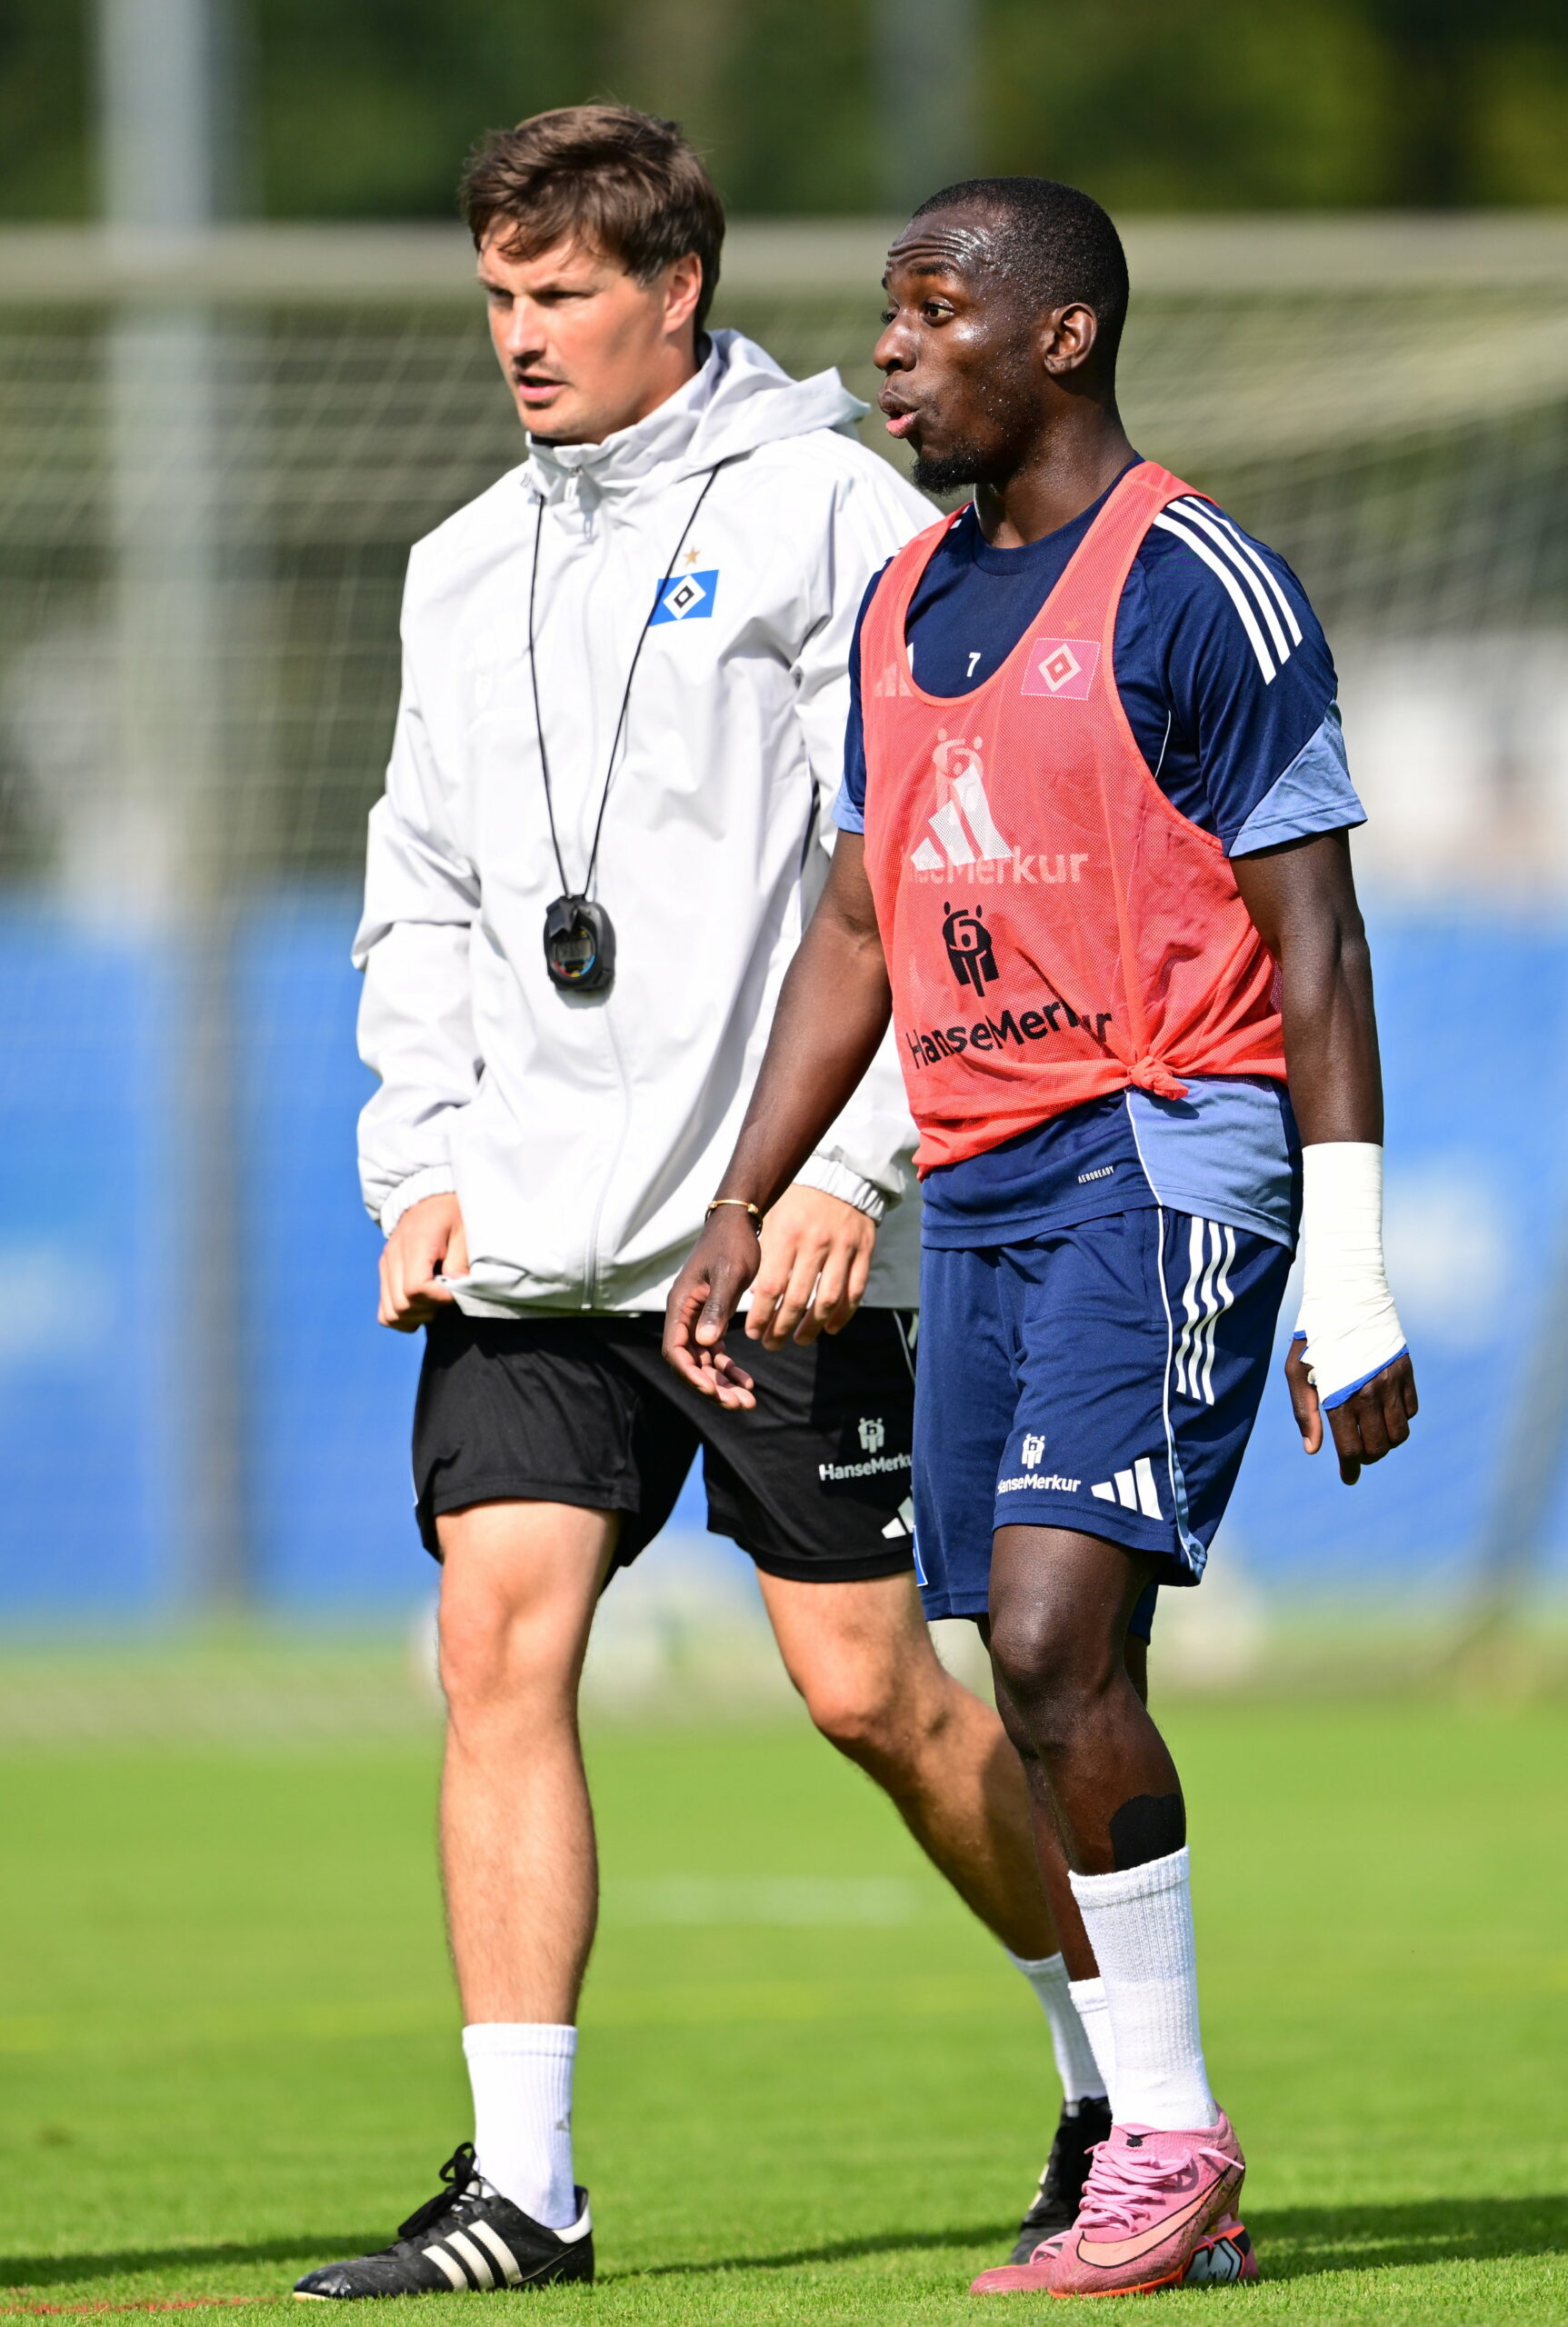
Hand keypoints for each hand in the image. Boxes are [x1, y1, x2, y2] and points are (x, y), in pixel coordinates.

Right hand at [379, 1192, 469, 1331]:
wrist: (431, 1200)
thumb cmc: (453, 1215)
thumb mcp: (465, 1232)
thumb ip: (460, 1263)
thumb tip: (454, 1291)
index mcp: (415, 1244)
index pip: (416, 1288)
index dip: (439, 1298)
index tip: (454, 1291)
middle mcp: (393, 1256)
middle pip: (402, 1305)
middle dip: (429, 1309)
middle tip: (447, 1298)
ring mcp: (385, 1266)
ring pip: (390, 1314)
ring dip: (415, 1317)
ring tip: (434, 1304)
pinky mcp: (385, 1273)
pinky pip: (384, 1311)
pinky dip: (402, 1317)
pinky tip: (420, 1307)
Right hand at [663, 1208, 765, 1407]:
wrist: (738, 1222)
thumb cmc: (732, 1244)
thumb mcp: (728, 1274)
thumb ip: (716, 1307)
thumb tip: (705, 1343)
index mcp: (680, 1306)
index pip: (676, 1350)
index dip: (691, 1375)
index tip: (712, 1391)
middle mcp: (684, 1316)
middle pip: (690, 1363)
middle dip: (712, 1386)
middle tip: (740, 1404)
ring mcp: (696, 1319)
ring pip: (704, 1362)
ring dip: (722, 1382)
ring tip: (747, 1401)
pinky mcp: (711, 1319)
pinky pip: (715, 1352)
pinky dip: (728, 1368)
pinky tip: (747, 1382)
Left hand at [746, 1184, 877, 1349]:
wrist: (840, 1174)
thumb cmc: (796, 1200)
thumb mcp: (771, 1217)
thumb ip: (761, 1253)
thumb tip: (751, 1295)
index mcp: (786, 1233)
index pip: (769, 1287)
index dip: (760, 1315)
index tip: (752, 1332)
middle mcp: (815, 1243)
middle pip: (797, 1300)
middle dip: (780, 1328)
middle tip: (771, 1343)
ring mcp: (843, 1248)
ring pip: (828, 1301)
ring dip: (811, 1327)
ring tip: (799, 1339)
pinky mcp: (864, 1251)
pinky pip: (855, 1292)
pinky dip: (843, 1315)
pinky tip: (829, 1327)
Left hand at [1286, 1339, 1417, 1485]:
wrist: (1347, 1297)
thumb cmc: (1313, 1336)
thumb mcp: (1297, 1371)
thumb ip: (1305, 1412)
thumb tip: (1313, 1449)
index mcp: (1341, 1395)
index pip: (1352, 1448)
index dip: (1351, 1468)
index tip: (1349, 1478)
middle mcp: (1371, 1392)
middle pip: (1379, 1447)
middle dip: (1367, 1457)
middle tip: (1356, 1452)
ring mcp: (1392, 1382)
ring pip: (1400, 1434)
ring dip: (1386, 1442)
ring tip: (1371, 1435)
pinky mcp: (1406, 1372)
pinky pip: (1411, 1411)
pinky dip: (1399, 1419)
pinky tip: (1383, 1412)